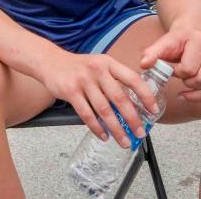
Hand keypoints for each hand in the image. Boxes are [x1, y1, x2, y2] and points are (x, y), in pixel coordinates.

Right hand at [40, 52, 158, 147]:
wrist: (49, 62)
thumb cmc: (78, 67)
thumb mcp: (99, 64)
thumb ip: (114, 78)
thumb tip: (135, 102)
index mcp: (108, 63)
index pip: (133, 79)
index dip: (146, 95)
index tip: (154, 110)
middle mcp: (97, 71)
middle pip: (119, 98)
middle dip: (132, 119)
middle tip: (141, 133)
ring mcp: (82, 81)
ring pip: (104, 110)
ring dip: (116, 128)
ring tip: (124, 141)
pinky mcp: (70, 91)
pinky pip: (86, 114)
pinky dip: (97, 128)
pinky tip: (104, 136)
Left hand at [141, 25, 200, 100]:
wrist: (189, 37)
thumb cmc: (176, 42)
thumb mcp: (163, 44)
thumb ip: (151, 53)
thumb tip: (143, 65)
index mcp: (196, 41)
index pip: (188, 68)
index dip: (177, 71)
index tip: (173, 67)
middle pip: (199, 79)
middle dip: (186, 80)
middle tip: (179, 73)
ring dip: (192, 86)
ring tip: (185, 78)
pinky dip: (195, 96)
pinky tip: (183, 95)